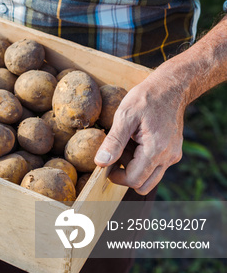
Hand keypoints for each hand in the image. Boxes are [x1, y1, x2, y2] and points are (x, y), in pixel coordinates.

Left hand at [94, 73, 186, 194]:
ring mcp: (173, 155)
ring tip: (127, 145)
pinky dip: (142, 161)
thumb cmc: (146, 99)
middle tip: (116, 155)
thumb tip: (101, 163)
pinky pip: (156, 166)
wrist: (170, 88)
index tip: (105, 164)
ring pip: (150, 177)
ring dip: (134, 168)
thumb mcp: (124, 116)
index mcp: (156, 150)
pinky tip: (135, 142)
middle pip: (144, 185)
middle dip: (126, 175)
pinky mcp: (172, 152)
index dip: (116, 176)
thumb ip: (114, 142)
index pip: (134, 180)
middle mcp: (169, 157)